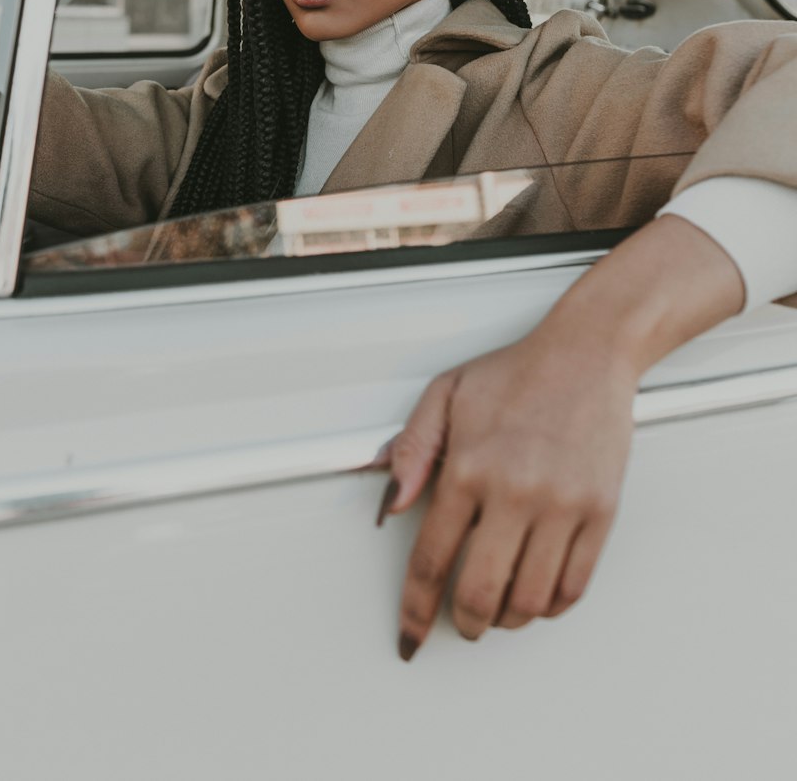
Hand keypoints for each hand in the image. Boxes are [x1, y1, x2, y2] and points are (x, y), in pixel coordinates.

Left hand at [380, 326, 634, 656]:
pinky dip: (551, 605)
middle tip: (461, 621)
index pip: (431, 559)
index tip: (410, 635)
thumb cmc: (517, 373)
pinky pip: (573, 585)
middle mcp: (514, 490)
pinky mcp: (599, 511)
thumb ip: (411, 448)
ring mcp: (560, 504)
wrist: (587, 352)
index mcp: (468, 466)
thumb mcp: (445, 394)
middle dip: (463, 622)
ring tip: (499, 606)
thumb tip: (388, 501)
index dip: (415, 609)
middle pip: (479, 593)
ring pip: (529, 600)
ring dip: (508, 618)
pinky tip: (538, 594)